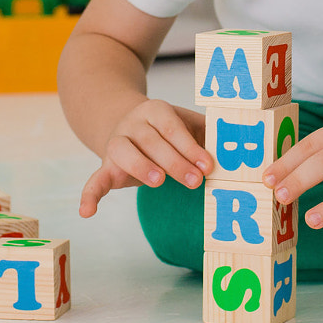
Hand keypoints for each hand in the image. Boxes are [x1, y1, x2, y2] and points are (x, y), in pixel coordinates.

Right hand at [79, 100, 211, 216]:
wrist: (130, 124)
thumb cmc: (170, 130)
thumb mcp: (188, 125)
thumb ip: (208, 135)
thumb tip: (235, 151)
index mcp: (156, 110)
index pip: (172, 127)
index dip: (190, 146)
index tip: (208, 166)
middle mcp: (132, 123)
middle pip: (150, 140)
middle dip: (175, 162)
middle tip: (196, 182)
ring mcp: (116, 143)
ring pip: (124, 152)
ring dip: (141, 167)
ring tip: (159, 182)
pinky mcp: (106, 166)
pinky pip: (94, 179)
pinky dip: (89, 195)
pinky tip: (87, 212)